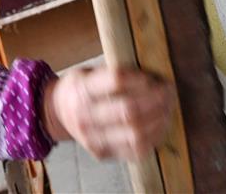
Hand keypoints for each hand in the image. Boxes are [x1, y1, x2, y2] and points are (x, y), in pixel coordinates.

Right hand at [42, 67, 172, 159]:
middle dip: (156, 100)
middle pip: (129, 111)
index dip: (140, 79)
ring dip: (159, 120)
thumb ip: (113, 72)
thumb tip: (152, 72)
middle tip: (168, 91)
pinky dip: (154, 138)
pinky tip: (161, 125)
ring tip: (168, 108)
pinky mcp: (103, 154)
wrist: (57, 113)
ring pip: (136, 134)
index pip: (116, 81)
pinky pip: (136, 151)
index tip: (153, 77)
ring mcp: (94, 139)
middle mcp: (86, 116)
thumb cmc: (81, 87)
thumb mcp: (89, 71)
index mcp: (83, 88)